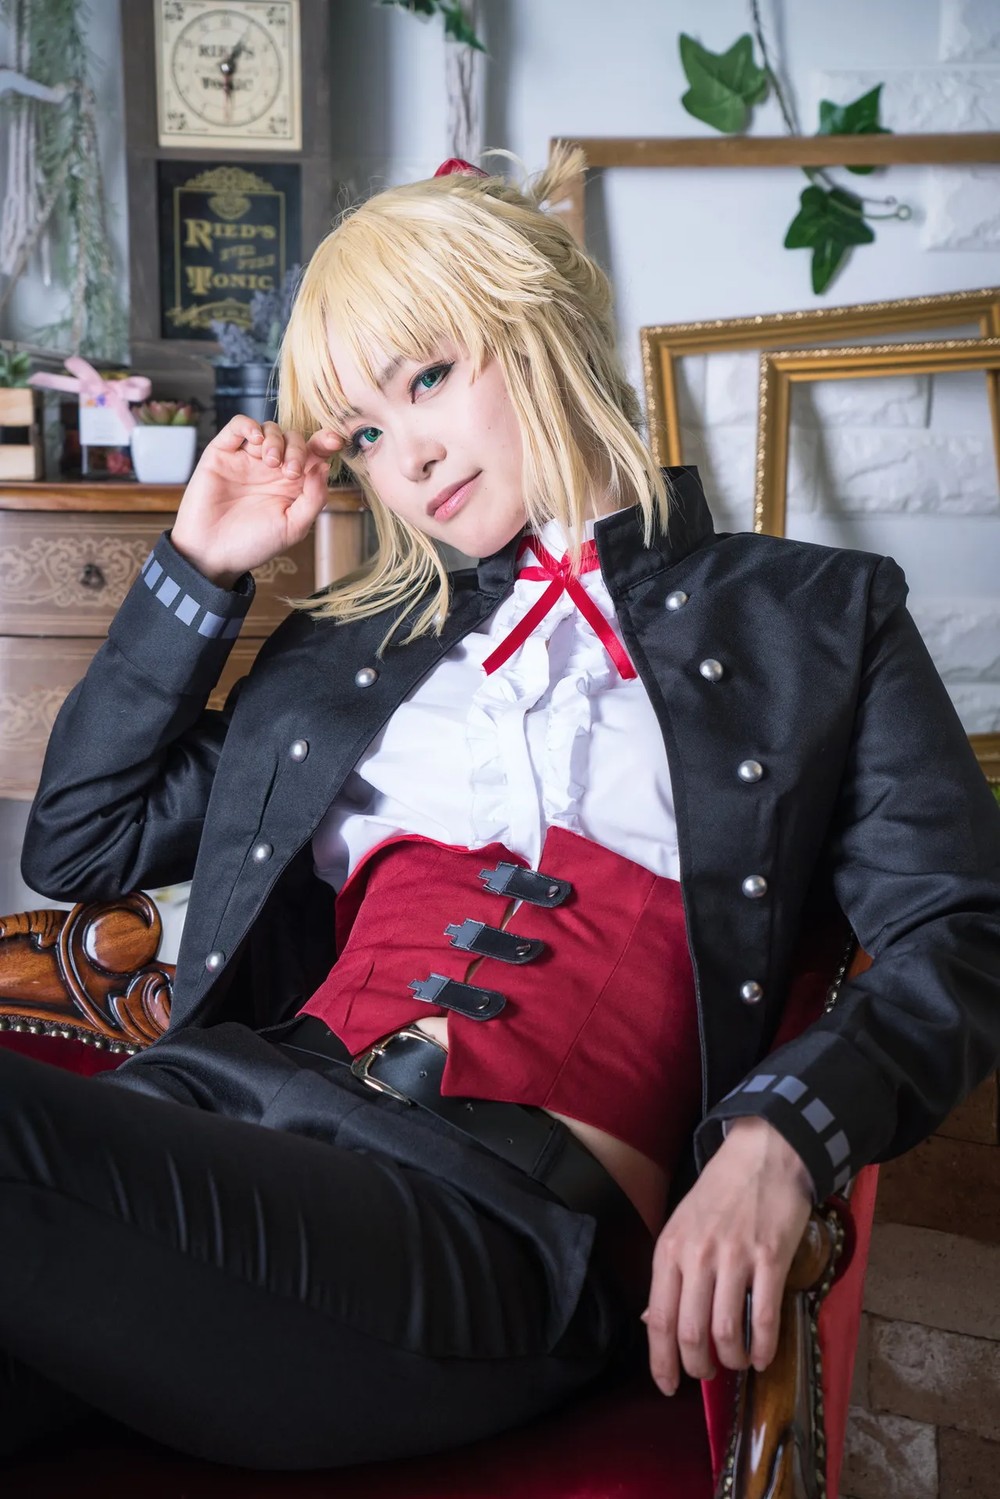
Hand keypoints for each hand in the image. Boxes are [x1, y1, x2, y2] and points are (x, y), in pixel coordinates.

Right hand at [171, 417, 343, 588]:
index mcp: (293, 484)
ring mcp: (247, 459)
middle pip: (294, 438)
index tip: (335, 441)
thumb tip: (324, 467)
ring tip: (271, 462)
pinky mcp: (222, 453)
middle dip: (298, 449)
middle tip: (290, 472)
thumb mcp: (293, 527)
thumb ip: (313, 498)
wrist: (212, 553)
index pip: (314, 455)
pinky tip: (255, 439)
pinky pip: (237, 425)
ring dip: (276, 439)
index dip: (326, 442)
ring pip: (269, 429)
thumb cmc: (253, 544)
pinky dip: (249, 425)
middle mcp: (272, 468)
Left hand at [643, 1117, 812, 1393]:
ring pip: (726, 1332)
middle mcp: (697, 1255)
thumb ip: (671, 1273)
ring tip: (738, 1360)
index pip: (658, 1319)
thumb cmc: (720, 1191)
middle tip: (708, 1374)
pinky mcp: (771, 1258)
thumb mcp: (682, 1225)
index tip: (667, 1385)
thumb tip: (654, 1322)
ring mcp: (735, 1257)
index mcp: (670, 1249)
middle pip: (691, 1333)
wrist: (763, 1152)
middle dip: (698, 1367)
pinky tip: (764, 1355)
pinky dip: (764, 1347)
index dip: (661, 1361)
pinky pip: (764, 1318)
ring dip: (732, 1359)